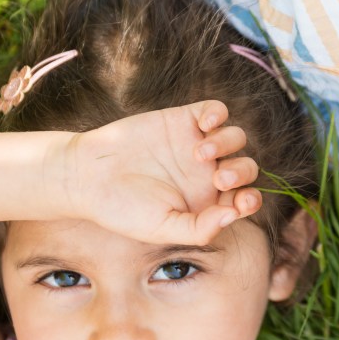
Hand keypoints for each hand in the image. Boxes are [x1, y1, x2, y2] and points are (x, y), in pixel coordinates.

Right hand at [58, 101, 259, 244]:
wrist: (87, 177)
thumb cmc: (124, 210)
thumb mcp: (163, 229)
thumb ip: (201, 228)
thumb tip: (234, 216)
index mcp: (208, 202)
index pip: (244, 198)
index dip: (251, 199)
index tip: (242, 201)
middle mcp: (207, 173)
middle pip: (245, 167)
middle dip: (241, 173)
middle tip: (219, 178)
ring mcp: (197, 144)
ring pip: (235, 138)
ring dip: (228, 144)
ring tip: (200, 153)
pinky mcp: (183, 120)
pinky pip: (215, 111)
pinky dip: (217, 113)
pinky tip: (205, 124)